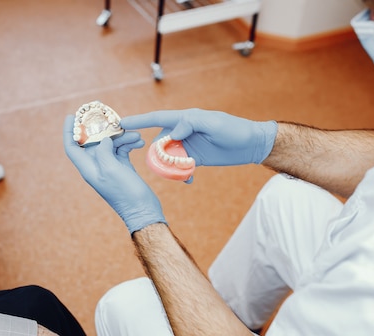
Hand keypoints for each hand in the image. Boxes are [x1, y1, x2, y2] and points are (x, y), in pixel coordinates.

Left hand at [63, 114, 165, 233]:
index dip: (69, 131)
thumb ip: (103, 151)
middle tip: (110, 116)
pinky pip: (122, 149)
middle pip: (93, 141)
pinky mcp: (122, 167)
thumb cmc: (125, 193)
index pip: (72, 147)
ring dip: (122, 136)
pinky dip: (129, 143)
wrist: (143, 210)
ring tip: (136, 135)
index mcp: (88, 168)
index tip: (72, 116)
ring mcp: (109, 167)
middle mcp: (96, 166)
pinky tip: (139, 142)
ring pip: (110, 143)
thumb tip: (104, 139)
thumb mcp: (111, 169)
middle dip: (102, 128)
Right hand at [121, 109, 277, 165]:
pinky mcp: (195, 157)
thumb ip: (191, 124)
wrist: (252, 144)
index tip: (121, 124)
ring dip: (170, 167)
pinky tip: (189, 179)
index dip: (138, 121)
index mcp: (185, 119)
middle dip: (156, 154)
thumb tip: (171, 133)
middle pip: (160, 142)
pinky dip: (182, 174)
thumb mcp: (214, 124)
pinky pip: (180, 166)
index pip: (157, 119)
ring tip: (180, 173)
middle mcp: (183, 131)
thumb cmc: (235, 129)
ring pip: (169, 157)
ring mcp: (188, 145)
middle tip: (161, 165)